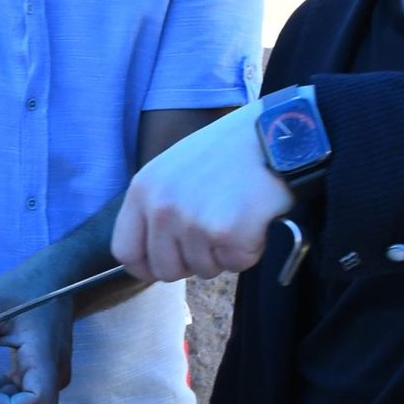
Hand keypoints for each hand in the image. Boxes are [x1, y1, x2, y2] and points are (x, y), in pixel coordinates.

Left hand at [112, 104, 293, 281]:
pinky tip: (255, 220)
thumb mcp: (175, 167)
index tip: (164, 265)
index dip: (146, 266)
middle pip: (164, 269)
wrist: (277, 134)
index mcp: (144, 189)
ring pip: (203, 270)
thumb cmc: (231, 150)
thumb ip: (158, 205)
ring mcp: (193, 222)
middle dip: (191, 262)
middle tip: (215, 235)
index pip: (126, 250)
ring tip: (238, 215)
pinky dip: (251, 249)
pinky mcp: (226, 234)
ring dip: (224, 253)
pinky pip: (236, 264)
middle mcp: (162, 207)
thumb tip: (152, 251)